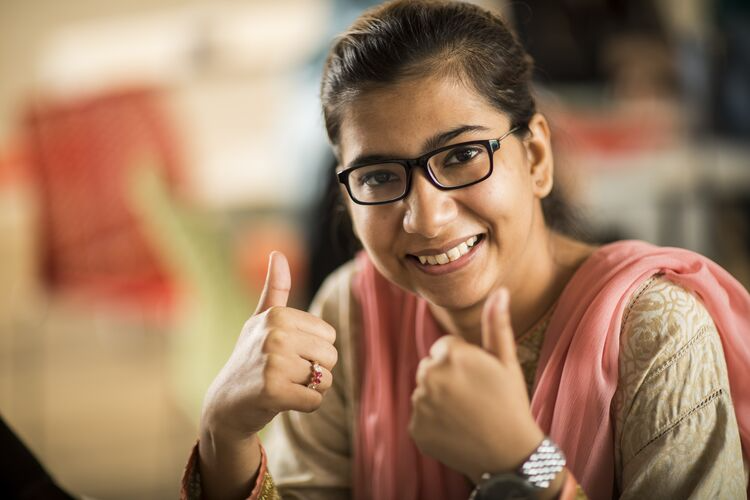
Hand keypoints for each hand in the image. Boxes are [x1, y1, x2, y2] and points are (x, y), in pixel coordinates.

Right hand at [200, 251, 337, 441]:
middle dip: (315, 371)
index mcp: (277, 316)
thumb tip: (277, 253)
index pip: (329, 337)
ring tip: (283, 386)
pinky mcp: (273, 391)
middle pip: (331, 357)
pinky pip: (315, 401)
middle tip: (286, 374)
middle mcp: (274, 335)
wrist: (225, 405)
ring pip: (325, 380)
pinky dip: (304, 406)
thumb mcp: (260, 321)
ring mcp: (273, 363)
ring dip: (309, 389)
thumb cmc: (250, 359)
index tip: (287, 354)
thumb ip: (275, 288)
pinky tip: (281, 401)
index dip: (314, 351)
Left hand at [409, 288, 543, 481]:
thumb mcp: (505, 361)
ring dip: (439, 399)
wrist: (509, 454)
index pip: (444, 347)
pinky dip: (433, 422)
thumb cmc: (510, 402)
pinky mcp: (415, 428)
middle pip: (431, 367)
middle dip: (447, 377)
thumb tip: (499, 291)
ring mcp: (420, 404)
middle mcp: (429, 376)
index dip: (464, 362)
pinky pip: (420, 416)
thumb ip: (496, 324)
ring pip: (424, 391)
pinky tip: (455, 429)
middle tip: (474, 397)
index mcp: (449, 354)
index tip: (480, 378)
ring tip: (466, 414)